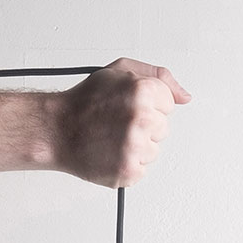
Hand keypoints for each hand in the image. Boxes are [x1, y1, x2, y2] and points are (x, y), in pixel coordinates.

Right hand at [51, 58, 191, 187]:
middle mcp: (140, 119)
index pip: (169, 104)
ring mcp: (135, 147)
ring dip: (137, 147)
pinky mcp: (128, 171)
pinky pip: (142, 170)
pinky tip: (111, 152)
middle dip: (145, 126)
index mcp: (142, 91)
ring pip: (154, 151)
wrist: (57, 129)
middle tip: (117, 122)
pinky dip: (128, 165)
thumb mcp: (121, 71)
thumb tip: (185, 97)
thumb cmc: (86, 101)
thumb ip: (159, 78)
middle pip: (163, 129)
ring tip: (112, 137)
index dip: (149, 104)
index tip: (128, 106)